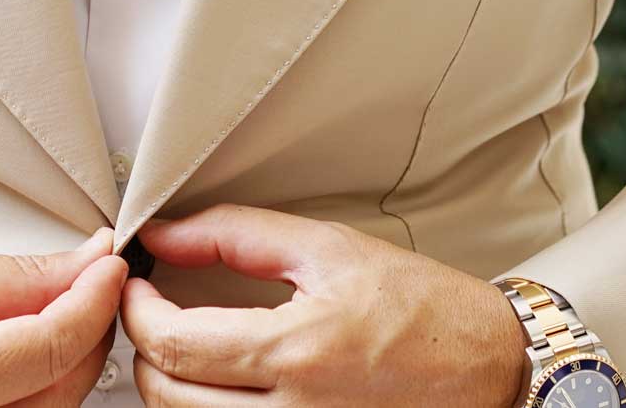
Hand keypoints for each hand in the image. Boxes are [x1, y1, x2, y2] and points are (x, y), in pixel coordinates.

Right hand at [0, 226, 128, 406]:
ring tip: (50, 311)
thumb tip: (88, 263)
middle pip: (64, 388)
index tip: (111, 262)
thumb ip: (13, 277)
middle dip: (85, 328)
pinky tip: (26, 357)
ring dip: (66, 362)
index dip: (96, 297)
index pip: (52, 346)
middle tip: (86, 277)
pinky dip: (37, 391)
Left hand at [120, 205, 530, 405]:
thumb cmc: (422, 307)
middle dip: (144, 349)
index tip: (136, 285)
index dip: (135, 310)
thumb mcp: (328, 248)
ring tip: (186, 345)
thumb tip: (166, 234)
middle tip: (152, 311)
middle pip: (167, 395)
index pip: (171, 343)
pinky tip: (220, 381)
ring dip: (170, 384)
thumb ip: (236, 234)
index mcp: (296, 351)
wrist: (490, 368)